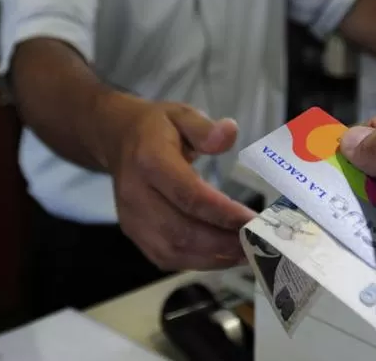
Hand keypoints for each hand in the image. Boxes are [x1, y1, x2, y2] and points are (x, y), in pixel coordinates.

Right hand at [101, 94, 256, 270]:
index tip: (253, 220)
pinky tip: (224, 256)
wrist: (118, 140)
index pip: (189, 195)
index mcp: (149, 161)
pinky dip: (198, 262)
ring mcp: (132, 219)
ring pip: (174, 251)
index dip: (223, 212)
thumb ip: (205, 128)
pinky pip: (167, 258)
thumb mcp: (181, 114)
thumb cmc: (156, 128)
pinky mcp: (134, 234)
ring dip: (214, 258)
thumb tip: (229, 133)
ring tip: (247, 252)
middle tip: (257, 242)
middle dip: (223, 242)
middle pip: (181, 231)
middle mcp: (136, 195)